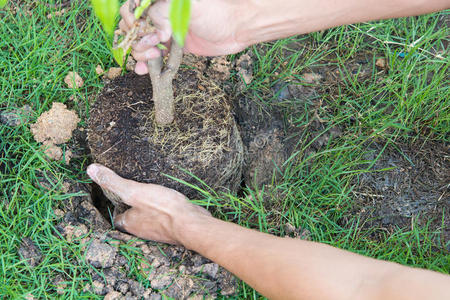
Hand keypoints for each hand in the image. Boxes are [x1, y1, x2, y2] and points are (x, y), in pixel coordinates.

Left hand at [87, 163, 210, 244]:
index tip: (116, 192)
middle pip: (133, 218)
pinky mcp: (174, 227)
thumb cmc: (162, 209)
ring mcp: (159, 231)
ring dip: (148, 209)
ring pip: (149, 219)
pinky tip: (169, 200)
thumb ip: (114, 182)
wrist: (193, 225)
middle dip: (133, 207)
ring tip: (150, 193)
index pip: (116, 216)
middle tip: (134, 191)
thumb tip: (90, 169)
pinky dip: (163, 210)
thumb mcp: (134, 192)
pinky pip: (164, 218)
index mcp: (129, 223)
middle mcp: (142, 230)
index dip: (115, 204)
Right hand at [119, 0, 248, 73]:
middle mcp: (160, 16)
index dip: (131, 20)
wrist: (236, 29)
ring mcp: (165, 33)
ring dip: (141, 54)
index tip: (140, 30)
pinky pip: (154, 57)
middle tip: (154, 45)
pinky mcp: (173, 48)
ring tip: (154, 56)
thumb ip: (164, 13)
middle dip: (137, 39)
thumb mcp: (189, 6)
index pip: (133, 8)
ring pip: (141, 44)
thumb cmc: (216, 12)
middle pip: (134, 29)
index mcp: (161, 2)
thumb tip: (155, 33)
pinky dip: (146, 65)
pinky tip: (144, 71)